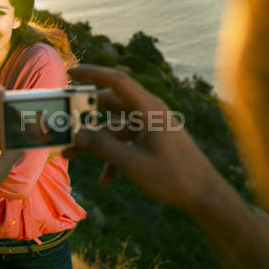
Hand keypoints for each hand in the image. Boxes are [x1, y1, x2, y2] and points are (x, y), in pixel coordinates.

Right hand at [62, 65, 221, 213]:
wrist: (205, 195)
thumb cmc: (175, 177)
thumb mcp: (134, 163)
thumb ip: (103, 148)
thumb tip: (77, 135)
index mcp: (149, 109)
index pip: (118, 80)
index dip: (93, 73)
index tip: (70, 73)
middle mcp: (149, 113)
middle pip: (111, 105)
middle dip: (86, 115)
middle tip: (63, 121)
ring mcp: (151, 127)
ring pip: (115, 127)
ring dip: (95, 141)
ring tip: (71, 155)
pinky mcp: (152, 141)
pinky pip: (126, 143)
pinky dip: (113, 156)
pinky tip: (105, 179)